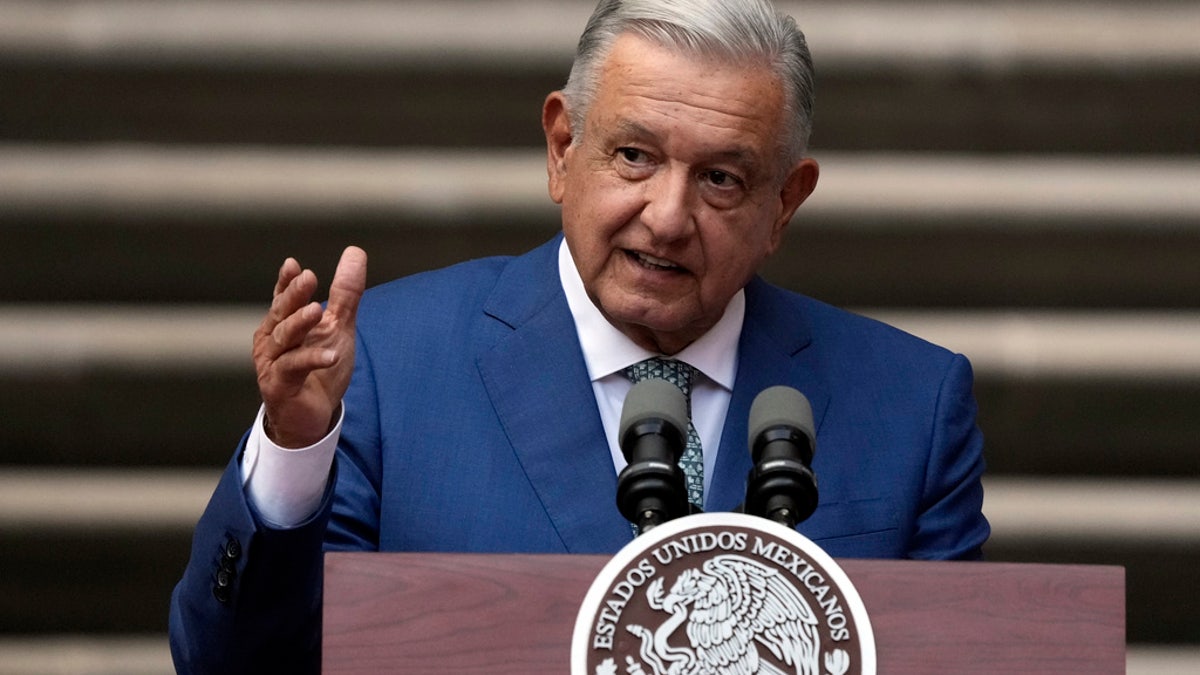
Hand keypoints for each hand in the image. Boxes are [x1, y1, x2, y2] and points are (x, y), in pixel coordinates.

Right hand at [253, 246, 366, 447]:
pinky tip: (331, 356)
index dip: (286, 282)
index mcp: (282, 323)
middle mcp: (272, 340)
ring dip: (299, 324)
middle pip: (281, 313)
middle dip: (293, 295)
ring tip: (316, 311)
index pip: (283, 297)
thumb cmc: (320, 369)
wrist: (311, 417)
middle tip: (308, 277)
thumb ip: (345, 293)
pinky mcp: (279, 386)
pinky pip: (294, 368)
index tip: (294, 265)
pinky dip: (311, 360)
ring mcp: (272, 363)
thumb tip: (355, 252)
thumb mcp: (338, 327)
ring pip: (283, 338)